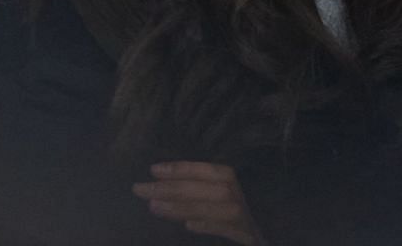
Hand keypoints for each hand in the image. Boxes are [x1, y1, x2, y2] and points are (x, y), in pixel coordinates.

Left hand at [132, 160, 264, 243]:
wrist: (259, 233)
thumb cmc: (227, 209)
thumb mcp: (211, 192)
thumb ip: (194, 186)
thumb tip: (159, 179)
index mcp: (229, 176)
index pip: (203, 169)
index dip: (179, 168)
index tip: (153, 169)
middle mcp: (237, 193)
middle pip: (203, 187)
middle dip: (171, 188)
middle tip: (142, 189)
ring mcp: (243, 214)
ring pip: (212, 207)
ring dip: (182, 207)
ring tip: (154, 207)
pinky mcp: (246, 234)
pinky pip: (227, 229)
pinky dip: (207, 226)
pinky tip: (188, 226)